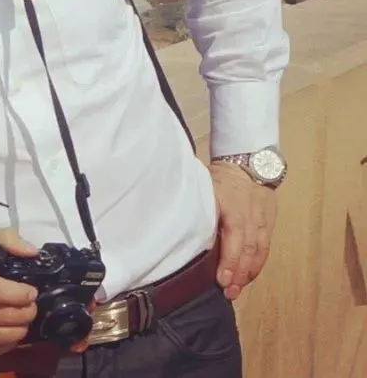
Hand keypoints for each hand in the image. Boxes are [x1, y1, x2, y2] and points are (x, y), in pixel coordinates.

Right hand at [0, 229, 39, 358]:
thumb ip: (4, 240)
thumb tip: (32, 252)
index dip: (17, 293)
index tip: (32, 292)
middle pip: (0, 316)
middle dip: (25, 313)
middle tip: (32, 306)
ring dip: (20, 330)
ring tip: (24, 319)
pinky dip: (6, 344)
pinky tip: (10, 333)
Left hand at [210, 160, 277, 300]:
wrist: (248, 163)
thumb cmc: (221, 177)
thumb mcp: (206, 186)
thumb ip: (201, 207)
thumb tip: (186, 229)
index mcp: (231, 205)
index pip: (234, 237)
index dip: (229, 260)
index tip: (221, 278)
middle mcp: (249, 215)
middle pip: (247, 249)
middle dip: (238, 273)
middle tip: (228, 292)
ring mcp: (261, 221)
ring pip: (257, 252)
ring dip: (248, 273)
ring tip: (237, 290)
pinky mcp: (268, 224)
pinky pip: (265, 248)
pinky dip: (257, 264)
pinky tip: (249, 277)